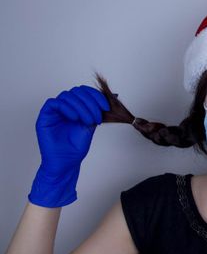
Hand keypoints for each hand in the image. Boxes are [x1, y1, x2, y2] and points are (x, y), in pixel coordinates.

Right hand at [28, 85, 109, 207]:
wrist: (67, 162)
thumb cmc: (77, 147)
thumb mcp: (92, 124)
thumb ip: (99, 110)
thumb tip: (114, 96)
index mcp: (76, 107)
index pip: (85, 91)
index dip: (96, 96)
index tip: (106, 107)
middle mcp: (65, 107)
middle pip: (77, 91)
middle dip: (90, 102)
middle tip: (96, 117)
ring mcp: (54, 111)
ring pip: (66, 96)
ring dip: (81, 106)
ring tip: (87, 120)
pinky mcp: (44, 117)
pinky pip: (53, 103)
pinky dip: (66, 108)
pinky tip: (75, 118)